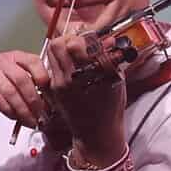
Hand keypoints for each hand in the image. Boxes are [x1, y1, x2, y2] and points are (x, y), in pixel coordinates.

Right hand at [0, 51, 49, 126]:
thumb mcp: (13, 74)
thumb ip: (30, 83)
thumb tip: (48, 102)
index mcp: (17, 57)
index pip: (34, 61)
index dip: (43, 77)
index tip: (50, 94)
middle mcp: (4, 61)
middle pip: (22, 79)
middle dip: (33, 99)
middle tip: (41, 114)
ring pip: (9, 91)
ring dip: (22, 109)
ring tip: (30, 120)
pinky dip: (8, 110)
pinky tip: (14, 117)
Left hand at [43, 33, 127, 164]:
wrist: (96, 133)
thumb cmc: (111, 106)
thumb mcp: (118, 80)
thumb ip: (110, 58)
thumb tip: (107, 38)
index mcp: (95, 73)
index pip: (79, 43)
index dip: (86, 37)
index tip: (92, 40)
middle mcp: (75, 77)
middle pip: (60, 44)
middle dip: (70, 39)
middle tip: (80, 45)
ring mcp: (62, 83)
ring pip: (52, 52)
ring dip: (63, 48)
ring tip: (74, 54)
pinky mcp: (55, 89)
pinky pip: (53, 65)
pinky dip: (61, 61)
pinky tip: (71, 67)